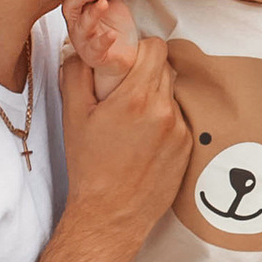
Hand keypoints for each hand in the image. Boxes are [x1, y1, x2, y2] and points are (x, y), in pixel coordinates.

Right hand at [57, 31, 187, 242]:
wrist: (111, 214)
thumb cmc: (90, 167)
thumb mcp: (73, 116)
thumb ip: (77, 74)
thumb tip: (81, 50)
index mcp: (137, 97)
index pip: (155, 47)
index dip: (139, 48)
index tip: (126, 58)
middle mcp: (165, 111)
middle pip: (165, 68)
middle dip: (145, 71)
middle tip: (124, 88)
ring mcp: (181, 130)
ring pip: (172, 94)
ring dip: (154, 96)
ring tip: (132, 118)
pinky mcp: (188, 147)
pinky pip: (179, 119)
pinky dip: (163, 120)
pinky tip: (144, 139)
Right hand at [63, 0, 139, 99]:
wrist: (125, 54)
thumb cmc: (113, 26)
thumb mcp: (110, 4)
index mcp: (78, 13)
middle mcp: (77, 27)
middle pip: (70, 10)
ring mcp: (84, 43)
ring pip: (82, 28)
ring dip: (92, 14)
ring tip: (104, 3)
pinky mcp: (96, 56)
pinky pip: (96, 49)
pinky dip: (104, 40)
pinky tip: (112, 33)